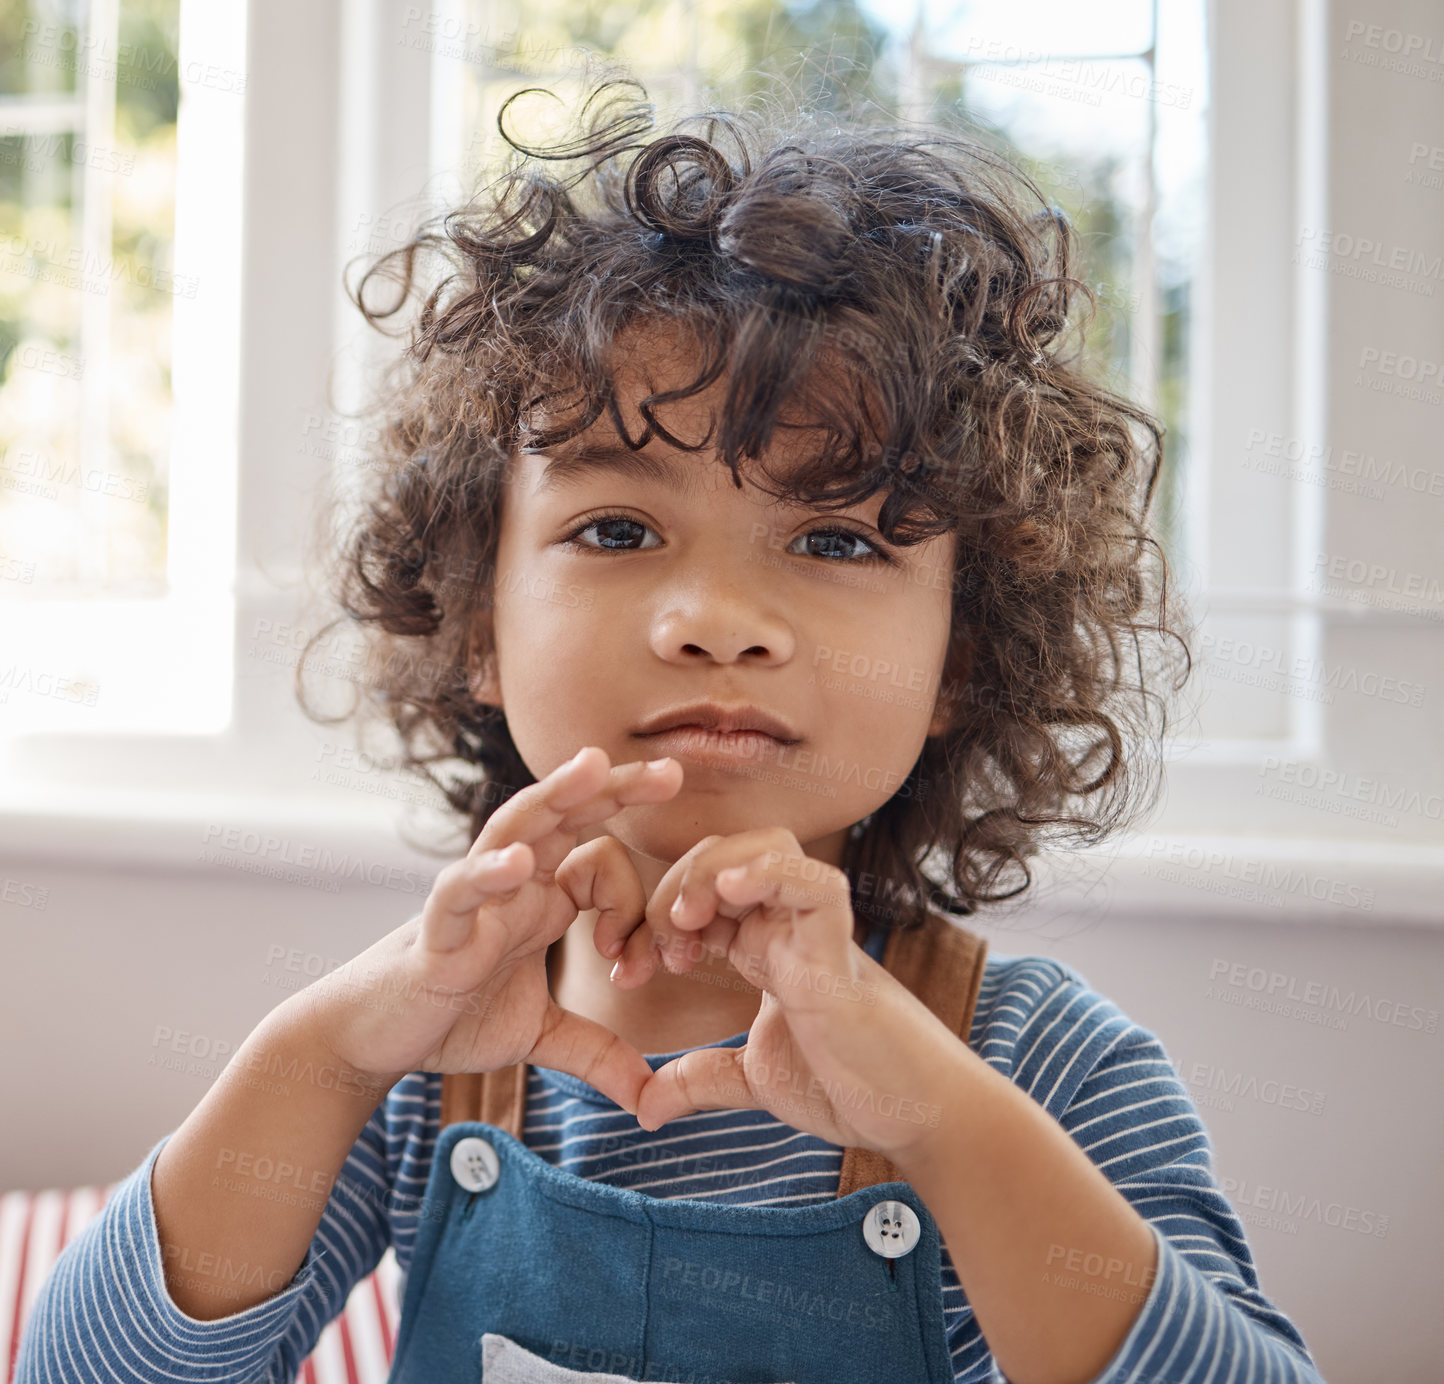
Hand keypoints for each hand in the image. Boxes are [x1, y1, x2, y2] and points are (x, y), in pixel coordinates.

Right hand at [295, 746, 683, 1115]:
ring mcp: (475, 900)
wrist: (373, 1040)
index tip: (642, 961)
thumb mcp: (539, 1037)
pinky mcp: (436, 932)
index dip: (635, 899)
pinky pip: (460, 892)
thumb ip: (596, 1054)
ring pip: (514, 829)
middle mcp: (512, 886)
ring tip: (594, 765)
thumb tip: (651, 1098)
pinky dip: (487, 875)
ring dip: (555, 795)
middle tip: (673, 771)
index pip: (600, 858)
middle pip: (565, 817)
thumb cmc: (450, 1018)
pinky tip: (517, 864)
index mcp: (541, 899)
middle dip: (616, 789)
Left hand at [605, 828, 960, 1158]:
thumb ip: (701, 1080)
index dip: (653, 915)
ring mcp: (817, 932)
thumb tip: (642, 1106)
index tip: (626, 969)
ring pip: (768, 846)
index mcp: (765, 946)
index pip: (701, 891)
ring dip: (713, 868)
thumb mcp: (755, 1082)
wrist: (918, 1120)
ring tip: (688, 918)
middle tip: (649, 951)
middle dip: (672, 886)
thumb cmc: (853, 1089)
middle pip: (725, 853)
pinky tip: (731, 891)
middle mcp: (789, 926)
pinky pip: (815, 885)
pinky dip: (770, 874)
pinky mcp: (842, 953)